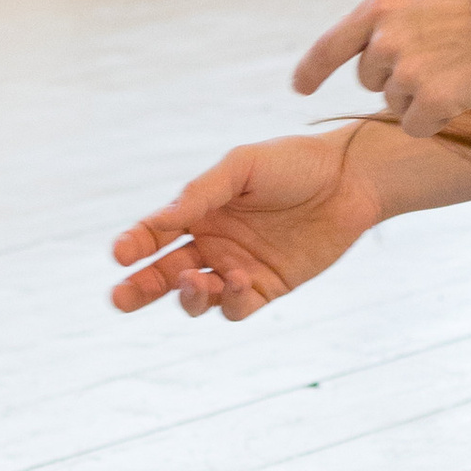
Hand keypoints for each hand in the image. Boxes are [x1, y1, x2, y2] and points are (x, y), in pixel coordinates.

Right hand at [109, 124, 387, 322]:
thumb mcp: (242, 166)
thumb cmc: (294, 163)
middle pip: (165, 274)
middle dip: (140, 288)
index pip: (156, 232)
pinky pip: (237, 307)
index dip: (134, 244)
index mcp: (200, 210)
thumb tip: (163, 219)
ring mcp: (238, 268)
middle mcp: (214, 243)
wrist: (351, 180)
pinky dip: (229, 300)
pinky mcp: (268, 288)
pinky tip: (236, 280)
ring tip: (190, 281)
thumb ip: (203, 192)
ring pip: (197, 297)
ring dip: (187, 296)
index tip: (119, 253)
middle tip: (119, 298)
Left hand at [292, 0, 470, 138]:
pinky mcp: (432, 101)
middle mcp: (385, 39)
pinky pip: (416, 127)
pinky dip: (436, 119)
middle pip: (370, 81)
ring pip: (395, 105)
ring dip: (421, 98)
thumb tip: (370, 42)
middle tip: (439, 60)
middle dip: (395, 78)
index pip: (329, 46)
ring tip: (459, 69)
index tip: (300, 88)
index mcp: (380, 6)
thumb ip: (393, 15)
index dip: (311, 70)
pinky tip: (464, 93)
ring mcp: (407, 71)